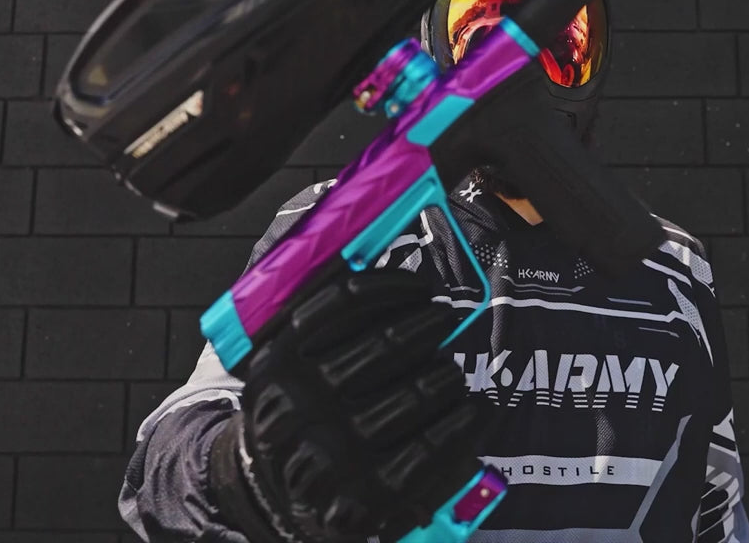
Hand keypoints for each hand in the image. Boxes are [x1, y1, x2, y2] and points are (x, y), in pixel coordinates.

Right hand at [211, 269, 491, 541]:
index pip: (339, 304)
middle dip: (427, 326)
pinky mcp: (362, 497)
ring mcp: (331, 455)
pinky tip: (476, 410)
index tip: (421, 286)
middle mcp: (298, 406)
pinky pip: (430, 451)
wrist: (272, 496)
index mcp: (277, 363)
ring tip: (452, 371)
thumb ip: (319, 312)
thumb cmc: (297, 412)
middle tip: (444, 320)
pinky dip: (463, 424)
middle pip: (384, 346)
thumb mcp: (287, 361)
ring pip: (414, 396)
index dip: (390, 286)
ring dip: (447, 375)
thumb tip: (368, 251)